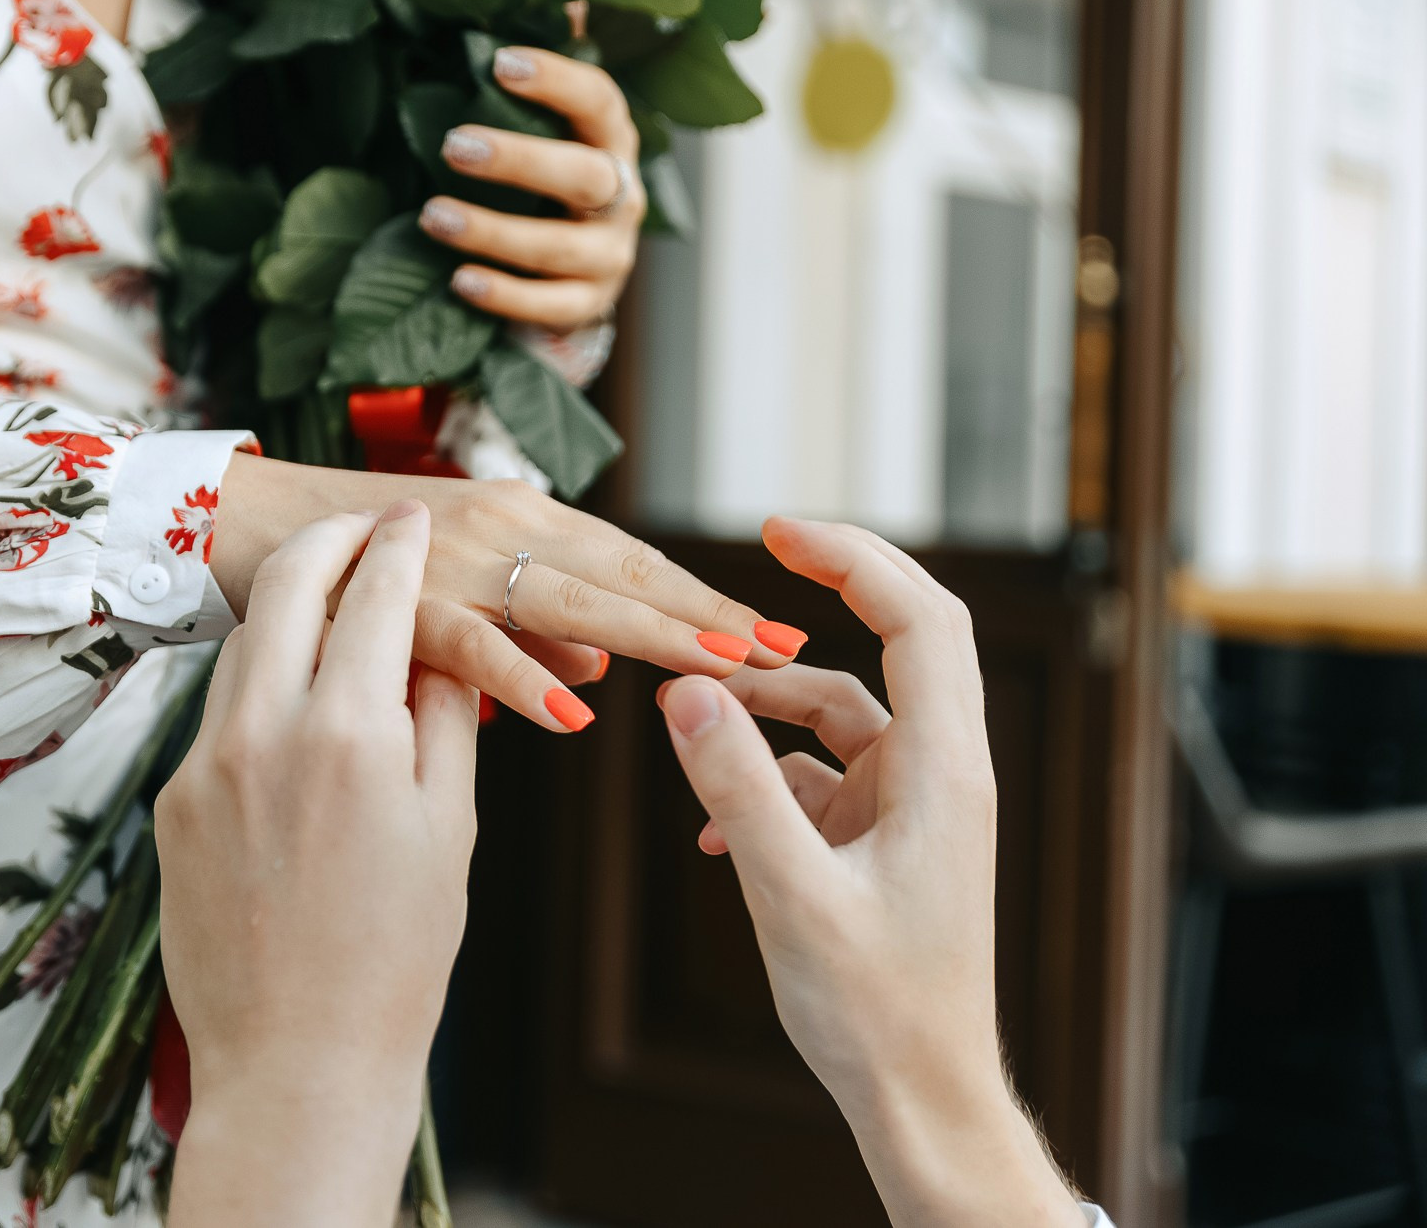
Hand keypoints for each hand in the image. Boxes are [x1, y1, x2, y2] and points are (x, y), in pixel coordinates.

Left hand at [160, 501, 477, 1227]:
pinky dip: (258, 685)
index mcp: (349, 734)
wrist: (299, 1063)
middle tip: (362, 523)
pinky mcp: (171, 804)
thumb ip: (445, 715)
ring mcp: (204, 767)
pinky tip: (293, 700)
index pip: (376, 594)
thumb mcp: (451, 826)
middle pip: (288, 588)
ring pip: (244, 646)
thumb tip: (438, 643)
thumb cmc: (399, 956)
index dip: (399, 543)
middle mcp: (263, 733)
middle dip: (329, 541)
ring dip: (288, 610)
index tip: (411, 516)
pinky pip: (218, 714)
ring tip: (331, 603)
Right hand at [212, 455, 809, 732]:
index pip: (634, 565)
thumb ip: (525, 628)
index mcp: (522, 522)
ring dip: (650, 632)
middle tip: (785, 652)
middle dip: (707, 614)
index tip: (776, 639)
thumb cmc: (346, 567)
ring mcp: (454, 556)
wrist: (233, 526)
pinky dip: (522, 672)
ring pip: (570, 595)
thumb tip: (594, 667)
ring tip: (721, 667)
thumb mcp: (452, 591)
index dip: (704, 601)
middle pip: (626, 574)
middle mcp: (503, 525)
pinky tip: (572, 710)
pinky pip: (472, 639)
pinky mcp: (398, 594)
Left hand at [418, 46, 642, 332]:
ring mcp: (610, 258)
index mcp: (611, 142)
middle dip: (520, 160)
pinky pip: (552, 309)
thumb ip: (542, 75)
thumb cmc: (547, 185)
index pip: (598, 102)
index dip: (556, 80)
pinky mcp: (587, 308)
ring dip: (494, 232)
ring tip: (431, 215)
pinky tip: (459, 281)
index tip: (498, 61)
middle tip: (453, 144)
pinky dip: (506, 296)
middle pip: (586, 176)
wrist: (573, 278)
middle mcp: (621, 198)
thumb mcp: (549, 127)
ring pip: (561, 249)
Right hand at [658, 517, 1082, 1227]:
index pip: (920, 621)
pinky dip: (765, 778)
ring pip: (842, 716)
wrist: (920, 1097)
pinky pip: (821, 777)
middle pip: (896, 644)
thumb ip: (738, 787)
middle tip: (756, 559)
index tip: (777, 532)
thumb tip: (688, 692)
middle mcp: (939, 775)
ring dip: (768, 707)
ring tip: (687, 715)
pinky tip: (708, 825)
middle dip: (827, 598)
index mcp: (944, 772)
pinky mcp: (884, 843)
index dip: (855, 559)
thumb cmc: (877, 1011)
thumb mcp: (791, 894)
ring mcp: (913, 808)